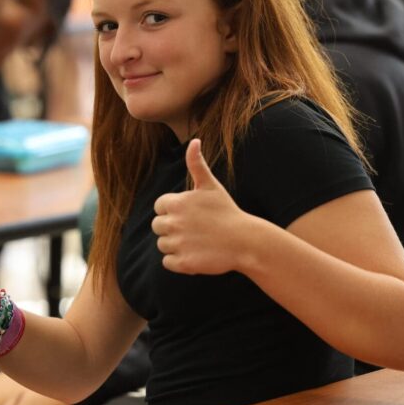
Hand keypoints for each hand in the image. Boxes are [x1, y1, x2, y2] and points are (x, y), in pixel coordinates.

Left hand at [152, 139, 253, 274]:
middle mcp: (173, 223)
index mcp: (176, 203)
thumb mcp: (211, 186)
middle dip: (172, 228)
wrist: (245, 241)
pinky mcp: (183, 263)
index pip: (159, 207)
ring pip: (162, 245)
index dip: (173, 211)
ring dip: (176, 245)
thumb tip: (194, 141)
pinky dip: (178, 261)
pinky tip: (195, 254)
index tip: (190, 214)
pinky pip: (168, 262)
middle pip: (157, 226)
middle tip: (194, 229)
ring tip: (197, 241)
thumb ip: (196, 164)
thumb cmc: (227, 211)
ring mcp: (177, 244)